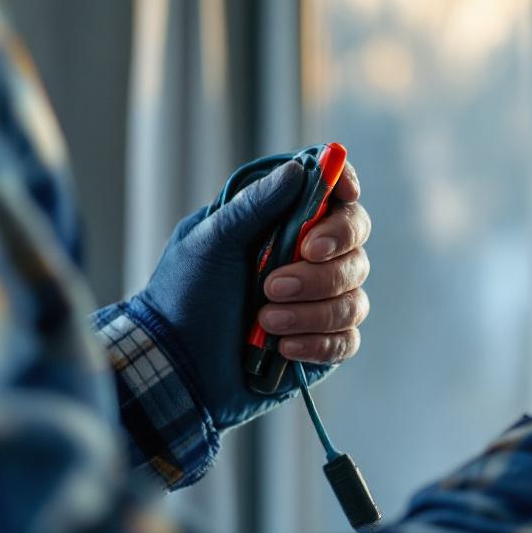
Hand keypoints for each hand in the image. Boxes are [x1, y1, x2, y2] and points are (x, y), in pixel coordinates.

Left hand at [133, 157, 370, 429]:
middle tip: (275, 282)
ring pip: (353, 296)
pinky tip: (280, 348)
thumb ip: (255, 205)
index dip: (343, 184)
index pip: (331, 192)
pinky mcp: (325, 344)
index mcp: (283, 221)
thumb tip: (298, 169)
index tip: (342, 190)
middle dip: (322, 266)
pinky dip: (317, 342)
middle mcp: (311, 257)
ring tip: (263, 319)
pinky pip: (346, 339)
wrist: (175, 363)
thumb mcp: (210, 241)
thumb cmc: (185, 293)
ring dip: (311, 309)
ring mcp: (321, 301)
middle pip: (355, 243)